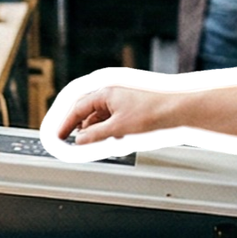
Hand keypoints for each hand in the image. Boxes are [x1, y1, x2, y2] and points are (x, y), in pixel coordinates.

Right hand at [48, 82, 179, 144]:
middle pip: (87, 111)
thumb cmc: (152, 113)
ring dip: (94, 129)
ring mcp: (121, 99)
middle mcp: (112, 93)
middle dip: (79, 127)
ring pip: (100, 115)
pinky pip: (112, 117)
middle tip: (71, 141)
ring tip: (93, 144)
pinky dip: (107, 128)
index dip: (66, 124)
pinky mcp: (130, 106)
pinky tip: (111, 139)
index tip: (58, 136)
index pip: (78, 108)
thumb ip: (95, 135)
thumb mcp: (118, 128)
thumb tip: (79, 140)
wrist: (178, 110)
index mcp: (105, 93)